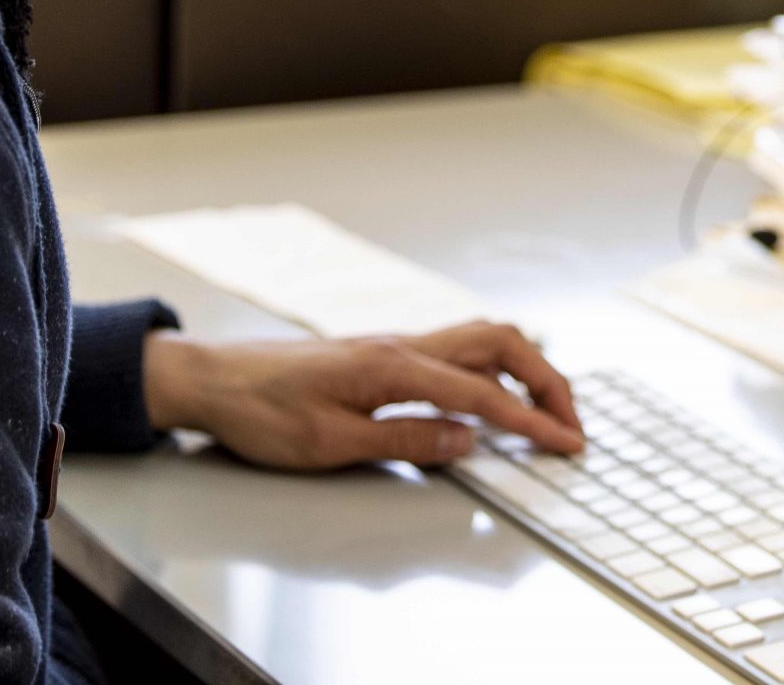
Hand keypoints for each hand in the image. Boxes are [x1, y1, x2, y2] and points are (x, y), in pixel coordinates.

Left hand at [140, 320, 585, 470]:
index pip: (483, 393)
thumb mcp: (330, 444)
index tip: (567, 443)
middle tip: (570, 422)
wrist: (212, 380)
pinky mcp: (382, 355)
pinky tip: (492, 398)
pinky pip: (454, 352)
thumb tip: (467, 440)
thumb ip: (404, 440)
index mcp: (393, 366)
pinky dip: (490, 370)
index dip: (532, 421)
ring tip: (544, 409)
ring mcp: (393, 346)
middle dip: (546, 380)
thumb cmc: (260, 412)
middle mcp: (402, 345)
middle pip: (499, 343)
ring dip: (523, 370)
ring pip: (480, 340)